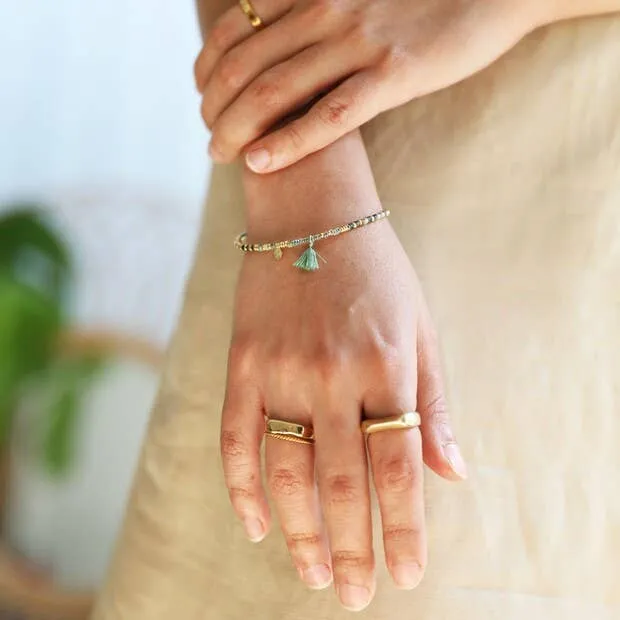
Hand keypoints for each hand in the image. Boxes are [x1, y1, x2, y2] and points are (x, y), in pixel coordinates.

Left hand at [195, 0, 542, 171]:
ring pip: (276, 91)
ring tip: (217, 154)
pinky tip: (258, 163)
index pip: (237, 27)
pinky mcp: (394, 75)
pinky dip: (289, 142)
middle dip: (215, 105)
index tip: (202, 94)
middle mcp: (328, 10)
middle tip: (207, 136)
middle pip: (246, 64)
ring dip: (236, 127)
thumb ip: (319, 9)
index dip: (208, 64)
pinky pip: (330, 116)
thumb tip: (288, 42)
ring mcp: (359, 42)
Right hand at [220, 132, 466, 610]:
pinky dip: (242, 486)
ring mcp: (280, 370)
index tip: (407, 573)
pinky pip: (235, 437)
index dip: (405, 528)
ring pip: (286, 471)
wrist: (311, 214)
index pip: (398, 468)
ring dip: (298, 531)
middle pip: (340, 483)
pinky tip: (255, 523)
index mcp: (386, 366)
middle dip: (352, 548)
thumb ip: (433, 403)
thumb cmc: (377, 271)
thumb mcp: (422, 328)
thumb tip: (452, 474)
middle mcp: (331, 375)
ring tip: (314, 572)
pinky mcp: (242, 363)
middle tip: (357, 594)